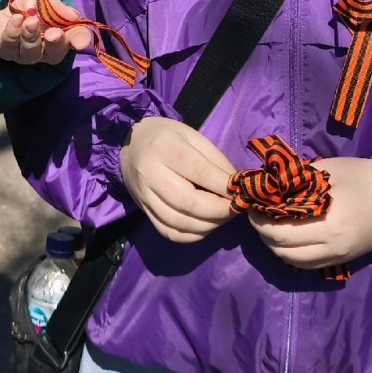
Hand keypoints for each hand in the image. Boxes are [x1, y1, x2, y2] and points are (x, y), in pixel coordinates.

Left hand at [0, 0, 95, 64]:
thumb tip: (72, 16)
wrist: (2, 7)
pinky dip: (13, 32)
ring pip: (31, 52)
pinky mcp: (4, 50)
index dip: (80, 41)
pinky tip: (16, 19)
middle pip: (54, 54)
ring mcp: (24, 53)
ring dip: (32, 36)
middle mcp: (45, 50)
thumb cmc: (30, 5)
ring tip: (30, 21)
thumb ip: (56, 5)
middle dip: (55, 44)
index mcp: (61, 37)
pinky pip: (9, 45)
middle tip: (54, 33)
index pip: (75, 40)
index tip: (80, 43)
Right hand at [119, 117, 236, 241]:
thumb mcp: (193, 137)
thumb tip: (236, 186)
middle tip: (236, 209)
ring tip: (223, 218)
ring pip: (178, 222)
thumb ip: (215, 161)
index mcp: (165, 147)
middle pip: (188, 202)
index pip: (199, 172)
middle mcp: (151, 173)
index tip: (241, 192)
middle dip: (219, 210)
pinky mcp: (143, 210)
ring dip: (208, 225)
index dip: (223, 186)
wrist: (130, 144)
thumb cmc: (167, 137)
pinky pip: (168, 232)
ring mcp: (144, 195)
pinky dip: (191, 235)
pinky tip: (205, 226)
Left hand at [249, 157, 371, 269]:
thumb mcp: (330, 170)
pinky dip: (291, 253)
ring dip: (275, 246)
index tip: (252, 203)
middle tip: (257, 213)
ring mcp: (337, 257)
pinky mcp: (341, 261)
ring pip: (292, 261)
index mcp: (329, 221)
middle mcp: (331, 246)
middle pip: (281, 249)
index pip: (280, 231)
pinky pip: (307, 264)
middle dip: (262, 232)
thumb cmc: (367, 178)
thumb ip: (298, 179)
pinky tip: (288, 237)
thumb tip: (268, 183)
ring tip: (270, 225)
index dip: (259, 219)